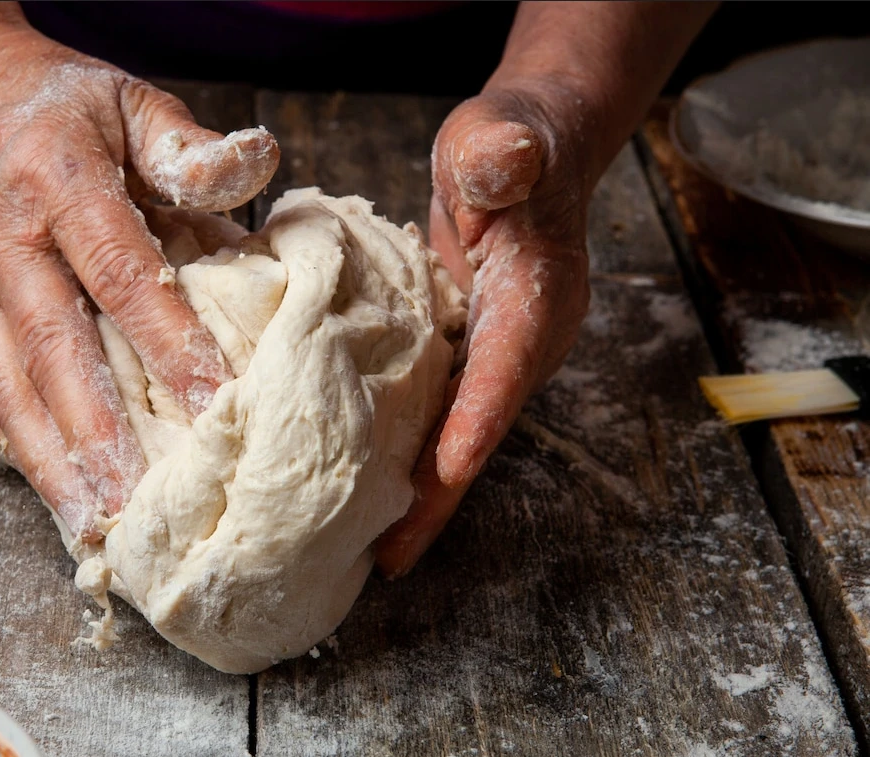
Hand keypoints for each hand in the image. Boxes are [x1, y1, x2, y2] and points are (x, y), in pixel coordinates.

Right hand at [0, 3, 278, 539]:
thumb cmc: (68, 113)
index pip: (118, 271)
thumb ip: (187, 145)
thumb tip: (258, 163)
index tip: (215, 400)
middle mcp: (7, 243)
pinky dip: (20, 450)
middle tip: (140, 500)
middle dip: (97, 431)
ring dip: (51, 462)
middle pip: (53, 348)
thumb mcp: (132, 103)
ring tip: (96, 525)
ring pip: (9, 387)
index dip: (167, 338)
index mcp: (59, 182)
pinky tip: (59, 498)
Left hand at [375, 88, 590, 576]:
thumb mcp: (501, 135)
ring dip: (419, 492)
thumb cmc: (509, 143)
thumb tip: (503, 162)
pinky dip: (407, 455)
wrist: (525, 152)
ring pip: (457, 435)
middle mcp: (525, 342)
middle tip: (390, 558)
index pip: (504, 371)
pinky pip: (439, 416)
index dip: (474, 425)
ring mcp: (498, 355)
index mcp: (537, 298)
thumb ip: (503, 151)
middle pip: (481, 430)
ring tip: (371, 551)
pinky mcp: (468, 355)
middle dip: (439, 496)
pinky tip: (362, 486)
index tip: (442, 477)